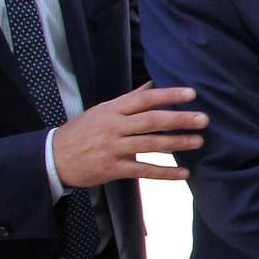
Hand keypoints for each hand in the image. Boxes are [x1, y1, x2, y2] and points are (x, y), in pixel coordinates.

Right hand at [53, 82, 205, 187]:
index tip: (191, 94)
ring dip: (177, 144)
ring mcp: (114, 148)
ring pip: (150, 145)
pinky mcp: (113, 169)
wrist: (55, 157)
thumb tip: (152, 84)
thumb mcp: (103, 109)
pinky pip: (144, 170)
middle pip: (152, 121)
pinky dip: (165, 173)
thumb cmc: (83, 130)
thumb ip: (129, 98)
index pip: (145, 98)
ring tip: (198, 142)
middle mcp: (115, 126)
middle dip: (179, 120)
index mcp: (114, 108)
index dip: (169, 95)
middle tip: (203, 119)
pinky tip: (183, 173)